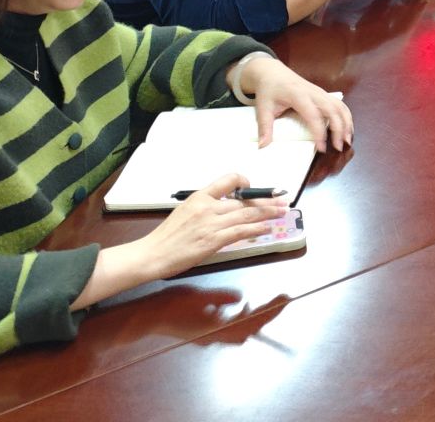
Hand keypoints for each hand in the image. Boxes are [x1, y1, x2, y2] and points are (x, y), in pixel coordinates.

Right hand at [134, 172, 290, 279]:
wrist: (152, 254)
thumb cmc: (166, 237)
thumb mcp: (184, 212)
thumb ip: (205, 208)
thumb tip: (224, 209)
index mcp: (199, 196)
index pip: (228, 180)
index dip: (244, 181)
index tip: (253, 187)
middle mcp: (208, 206)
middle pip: (244, 200)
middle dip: (266, 200)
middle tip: (282, 199)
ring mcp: (212, 223)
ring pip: (247, 215)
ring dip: (268, 213)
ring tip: (282, 211)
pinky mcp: (214, 240)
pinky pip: (241, 231)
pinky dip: (257, 229)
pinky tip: (267, 228)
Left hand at [236, 54, 353, 149]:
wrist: (272, 72)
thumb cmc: (269, 90)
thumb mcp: (263, 108)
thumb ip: (264, 127)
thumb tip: (263, 147)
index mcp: (298, 95)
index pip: (314, 115)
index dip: (319, 133)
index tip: (321, 148)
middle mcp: (313, 92)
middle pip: (332, 110)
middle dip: (339, 128)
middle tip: (339, 147)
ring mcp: (320, 92)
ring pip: (340, 106)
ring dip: (347, 122)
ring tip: (347, 140)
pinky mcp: (323, 94)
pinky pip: (339, 104)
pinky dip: (346, 116)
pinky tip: (347, 129)